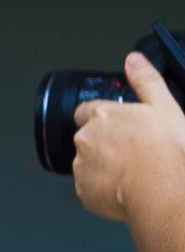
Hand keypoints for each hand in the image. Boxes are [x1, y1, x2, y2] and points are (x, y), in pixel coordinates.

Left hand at [72, 53, 184, 226]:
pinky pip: (92, 189)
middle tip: (135, 154)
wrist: (164, 189)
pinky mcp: (85, 192)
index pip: (87, 111)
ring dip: (105, 167)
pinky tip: (128, 190)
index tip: (117, 127)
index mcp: (102, 116)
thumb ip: (145, 80)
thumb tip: (134, 60)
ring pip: (89, 164)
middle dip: (107, 145)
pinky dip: (105, 191)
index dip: (102, 118)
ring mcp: (83, 166)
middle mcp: (86, 139)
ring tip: (135, 174)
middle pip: (89, 139)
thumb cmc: (167, 150)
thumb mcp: (164, 106)